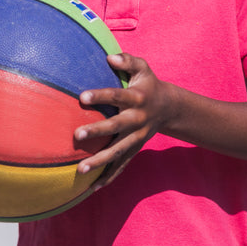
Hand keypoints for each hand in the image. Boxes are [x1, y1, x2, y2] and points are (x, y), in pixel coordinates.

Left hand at [73, 53, 174, 190]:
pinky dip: (109, 177)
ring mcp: (136, 138)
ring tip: (80, 169)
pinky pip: (121, 165)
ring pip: (117, 152)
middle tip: (76, 135)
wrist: (169, 108)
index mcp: (137, 98)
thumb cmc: (148, 84)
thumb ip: (127, 61)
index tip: (82, 97)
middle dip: (97, 131)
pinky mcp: (135, 150)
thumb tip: (110, 58)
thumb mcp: (143, 68)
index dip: (100, 96)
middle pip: (116, 127)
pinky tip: (93, 187)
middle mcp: (137, 120)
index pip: (117, 96)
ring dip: (100, 161)